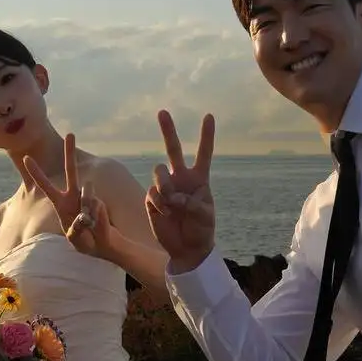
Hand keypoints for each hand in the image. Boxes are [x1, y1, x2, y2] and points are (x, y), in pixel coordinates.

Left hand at [24, 133, 115, 258]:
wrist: (105, 246)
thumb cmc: (85, 242)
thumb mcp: (75, 239)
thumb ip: (77, 228)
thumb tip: (86, 211)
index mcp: (60, 204)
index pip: (46, 186)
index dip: (36, 173)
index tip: (26, 157)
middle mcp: (74, 196)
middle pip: (71, 171)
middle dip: (70, 153)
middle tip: (71, 133)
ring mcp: (88, 198)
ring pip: (87, 196)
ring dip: (87, 212)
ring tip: (89, 226)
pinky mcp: (99, 203)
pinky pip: (97, 207)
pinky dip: (97, 219)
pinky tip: (98, 225)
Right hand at [145, 111, 215, 269]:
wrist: (187, 249)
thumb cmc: (201, 230)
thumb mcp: (205, 216)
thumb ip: (191, 203)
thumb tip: (172, 196)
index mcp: (199, 179)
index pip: (204, 153)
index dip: (206, 135)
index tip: (209, 116)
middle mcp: (181, 179)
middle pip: (173, 149)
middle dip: (168, 130)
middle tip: (163, 111)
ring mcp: (165, 188)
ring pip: (159, 172)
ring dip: (165, 185)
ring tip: (171, 203)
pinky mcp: (153, 200)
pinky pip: (152, 193)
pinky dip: (159, 203)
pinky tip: (165, 213)